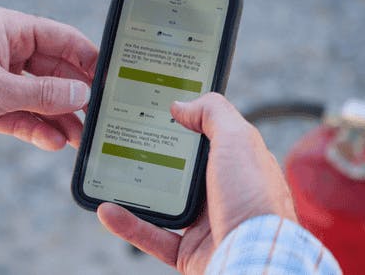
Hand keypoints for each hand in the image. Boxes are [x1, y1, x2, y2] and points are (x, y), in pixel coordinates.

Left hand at [0, 6, 97, 149]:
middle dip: (74, 95)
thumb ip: (43, 94)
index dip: (86, 57)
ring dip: (59, 117)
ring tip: (79, 138)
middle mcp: (6, 52)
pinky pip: (22, 115)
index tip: (109, 77)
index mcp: (8, 31)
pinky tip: (53, 142)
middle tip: (98, 115)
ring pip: (40, 97)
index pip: (60, 39)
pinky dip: (36, 128)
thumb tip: (81, 94)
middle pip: (54, 72)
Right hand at [97, 93, 295, 273]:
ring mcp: (204, 224)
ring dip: (132, 191)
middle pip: (179, 168)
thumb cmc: (255, 200)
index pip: (207, 136)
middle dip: (152, 155)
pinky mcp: (188, 252)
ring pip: (160, 203)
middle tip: (124, 138)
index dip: (184, 122)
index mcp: (237, 164)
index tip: (155, 109)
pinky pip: (152, 236)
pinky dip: (129, 225)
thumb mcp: (238, 140)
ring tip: (108, 174)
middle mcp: (222, 193)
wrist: (257, 259)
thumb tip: (181, 104)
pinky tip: (107, 210)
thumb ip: (213, 114)